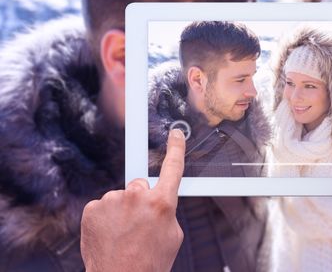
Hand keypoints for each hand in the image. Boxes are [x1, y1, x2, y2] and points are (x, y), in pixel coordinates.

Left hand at [81, 129, 185, 271]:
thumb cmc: (149, 262)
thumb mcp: (173, 236)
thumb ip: (167, 210)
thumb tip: (158, 201)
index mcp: (162, 203)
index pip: (173, 168)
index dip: (176, 148)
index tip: (176, 134)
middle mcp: (137, 196)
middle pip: (141, 185)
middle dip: (141, 200)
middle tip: (139, 224)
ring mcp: (112, 201)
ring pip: (121, 198)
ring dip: (122, 211)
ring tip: (123, 235)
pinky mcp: (93, 208)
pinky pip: (103, 206)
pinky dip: (105, 218)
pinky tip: (109, 234)